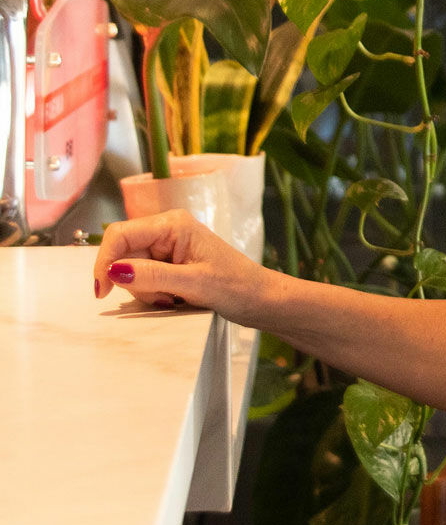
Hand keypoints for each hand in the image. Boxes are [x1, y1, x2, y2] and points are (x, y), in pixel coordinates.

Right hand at [92, 209, 272, 319]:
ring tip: (176, 299)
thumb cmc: (239, 287)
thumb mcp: (195, 283)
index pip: (120, 235)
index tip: (103, 290)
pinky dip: (154, 293)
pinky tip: (176, 299)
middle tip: (164, 298)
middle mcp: (167, 231)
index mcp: (172, 224)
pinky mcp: (171, 265)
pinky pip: (145, 279)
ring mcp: (168, 248)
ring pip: (131, 270)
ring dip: (147, 291)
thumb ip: (153, 276)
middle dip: (135, 282)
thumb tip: (115, 271)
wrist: (263, 300)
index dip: (105, 261)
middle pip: (123, 255)